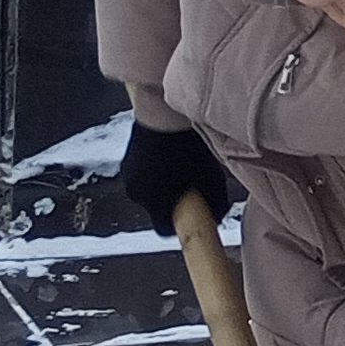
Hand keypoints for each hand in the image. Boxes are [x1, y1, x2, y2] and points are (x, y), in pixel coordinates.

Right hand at [120, 120, 233, 234]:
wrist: (165, 116)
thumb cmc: (187, 147)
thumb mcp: (211, 179)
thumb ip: (215, 203)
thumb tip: (217, 216)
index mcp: (154, 203)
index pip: (164, 229)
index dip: (180, 225)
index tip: (191, 217)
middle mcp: (137, 192)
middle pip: (156, 208)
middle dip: (172, 201)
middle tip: (190, 186)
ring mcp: (129, 174)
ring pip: (148, 189)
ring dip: (162, 183)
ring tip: (180, 166)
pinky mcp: (127, 157)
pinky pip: (143, 171)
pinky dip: (155, 168)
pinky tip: (170, 154)